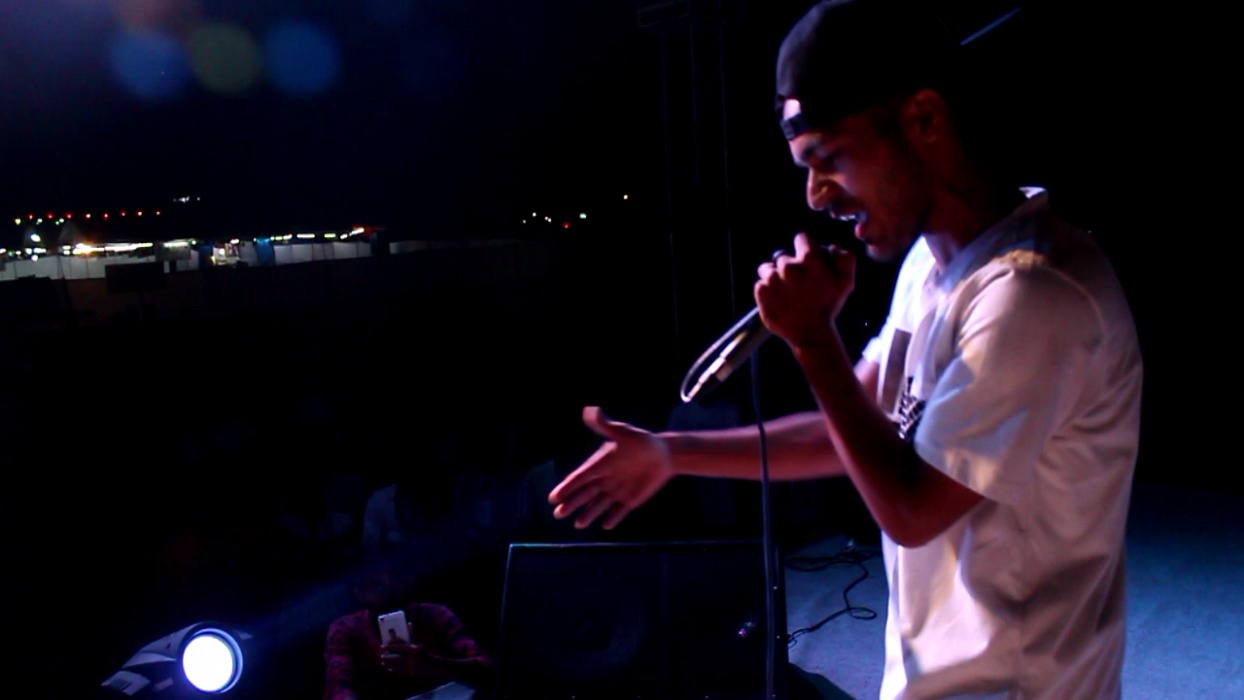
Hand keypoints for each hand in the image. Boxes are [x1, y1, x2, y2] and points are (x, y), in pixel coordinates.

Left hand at [379, 636, 439, 678]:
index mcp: (413, 649)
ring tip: (383, 662)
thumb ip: (412, 634)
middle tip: (382, 655)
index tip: (382, 646)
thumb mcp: (418, 643)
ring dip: (388, 663)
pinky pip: (398, 671)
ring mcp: (410, 667)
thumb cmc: (423, 652)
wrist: (431, 665)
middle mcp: (411, 658)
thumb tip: (409, 623)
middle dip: (388, 657)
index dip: (389, 646)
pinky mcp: (409, 673)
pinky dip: (393, 669)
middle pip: (395, 657)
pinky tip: (388, 668)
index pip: (398, 647)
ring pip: (396, 665)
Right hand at [547, 406, 674, 529]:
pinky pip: (619, 511)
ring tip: (579, 524)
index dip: (566, 487)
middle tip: (558, 514)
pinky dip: (613, 518)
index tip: (553, 497)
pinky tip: (606, 525)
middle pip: (584, 494)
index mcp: (599, 464)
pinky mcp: (630, 500)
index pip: (579, 477)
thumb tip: (590, 410)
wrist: (663, 454)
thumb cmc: (641, 441)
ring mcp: (616, 491)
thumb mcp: (623, 432)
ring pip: (598, 505)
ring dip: (589, 514)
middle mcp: (604, 479)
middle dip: (571, 504)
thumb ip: (605, 426)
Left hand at [755, 232, 855, 348]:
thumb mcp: (846, 281)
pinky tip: (778, 299)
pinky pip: (760, 284)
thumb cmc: (829, 306)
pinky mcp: (761, 292)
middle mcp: (788, 266)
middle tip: (798, 283)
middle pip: (783, 256)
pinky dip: (766, 290)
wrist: (810, 333)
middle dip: (790, 266)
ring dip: (774, 276)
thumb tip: (831, 247)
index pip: (802, 238)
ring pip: (767, 268)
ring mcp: (772, 279)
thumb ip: (845, 258)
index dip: (805, 248)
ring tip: (785, 291)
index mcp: (809, 259)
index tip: (807, 260)